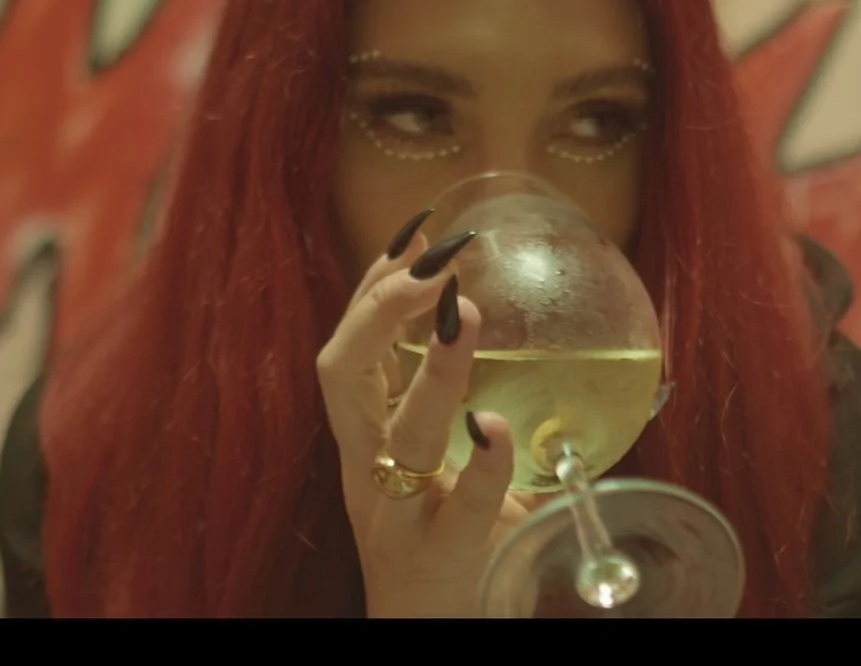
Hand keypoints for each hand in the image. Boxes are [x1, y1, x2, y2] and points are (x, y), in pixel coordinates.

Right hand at [317, 213, 529, 617]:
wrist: (429, 633)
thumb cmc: (445, 541)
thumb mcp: (440, 462)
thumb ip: (461, 407)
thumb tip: (518, 336)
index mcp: (367, 437)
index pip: (350, 346)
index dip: (373, 287)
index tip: (416, 235)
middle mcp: (367, 467)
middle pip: (342, 373)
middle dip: (379, 309)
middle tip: (436, 265)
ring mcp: (397, 512)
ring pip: (399, 433)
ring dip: (433, 370)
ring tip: (462, 315)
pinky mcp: (438, 557)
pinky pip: (458, 507)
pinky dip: (479, 466)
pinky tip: (496, 428)